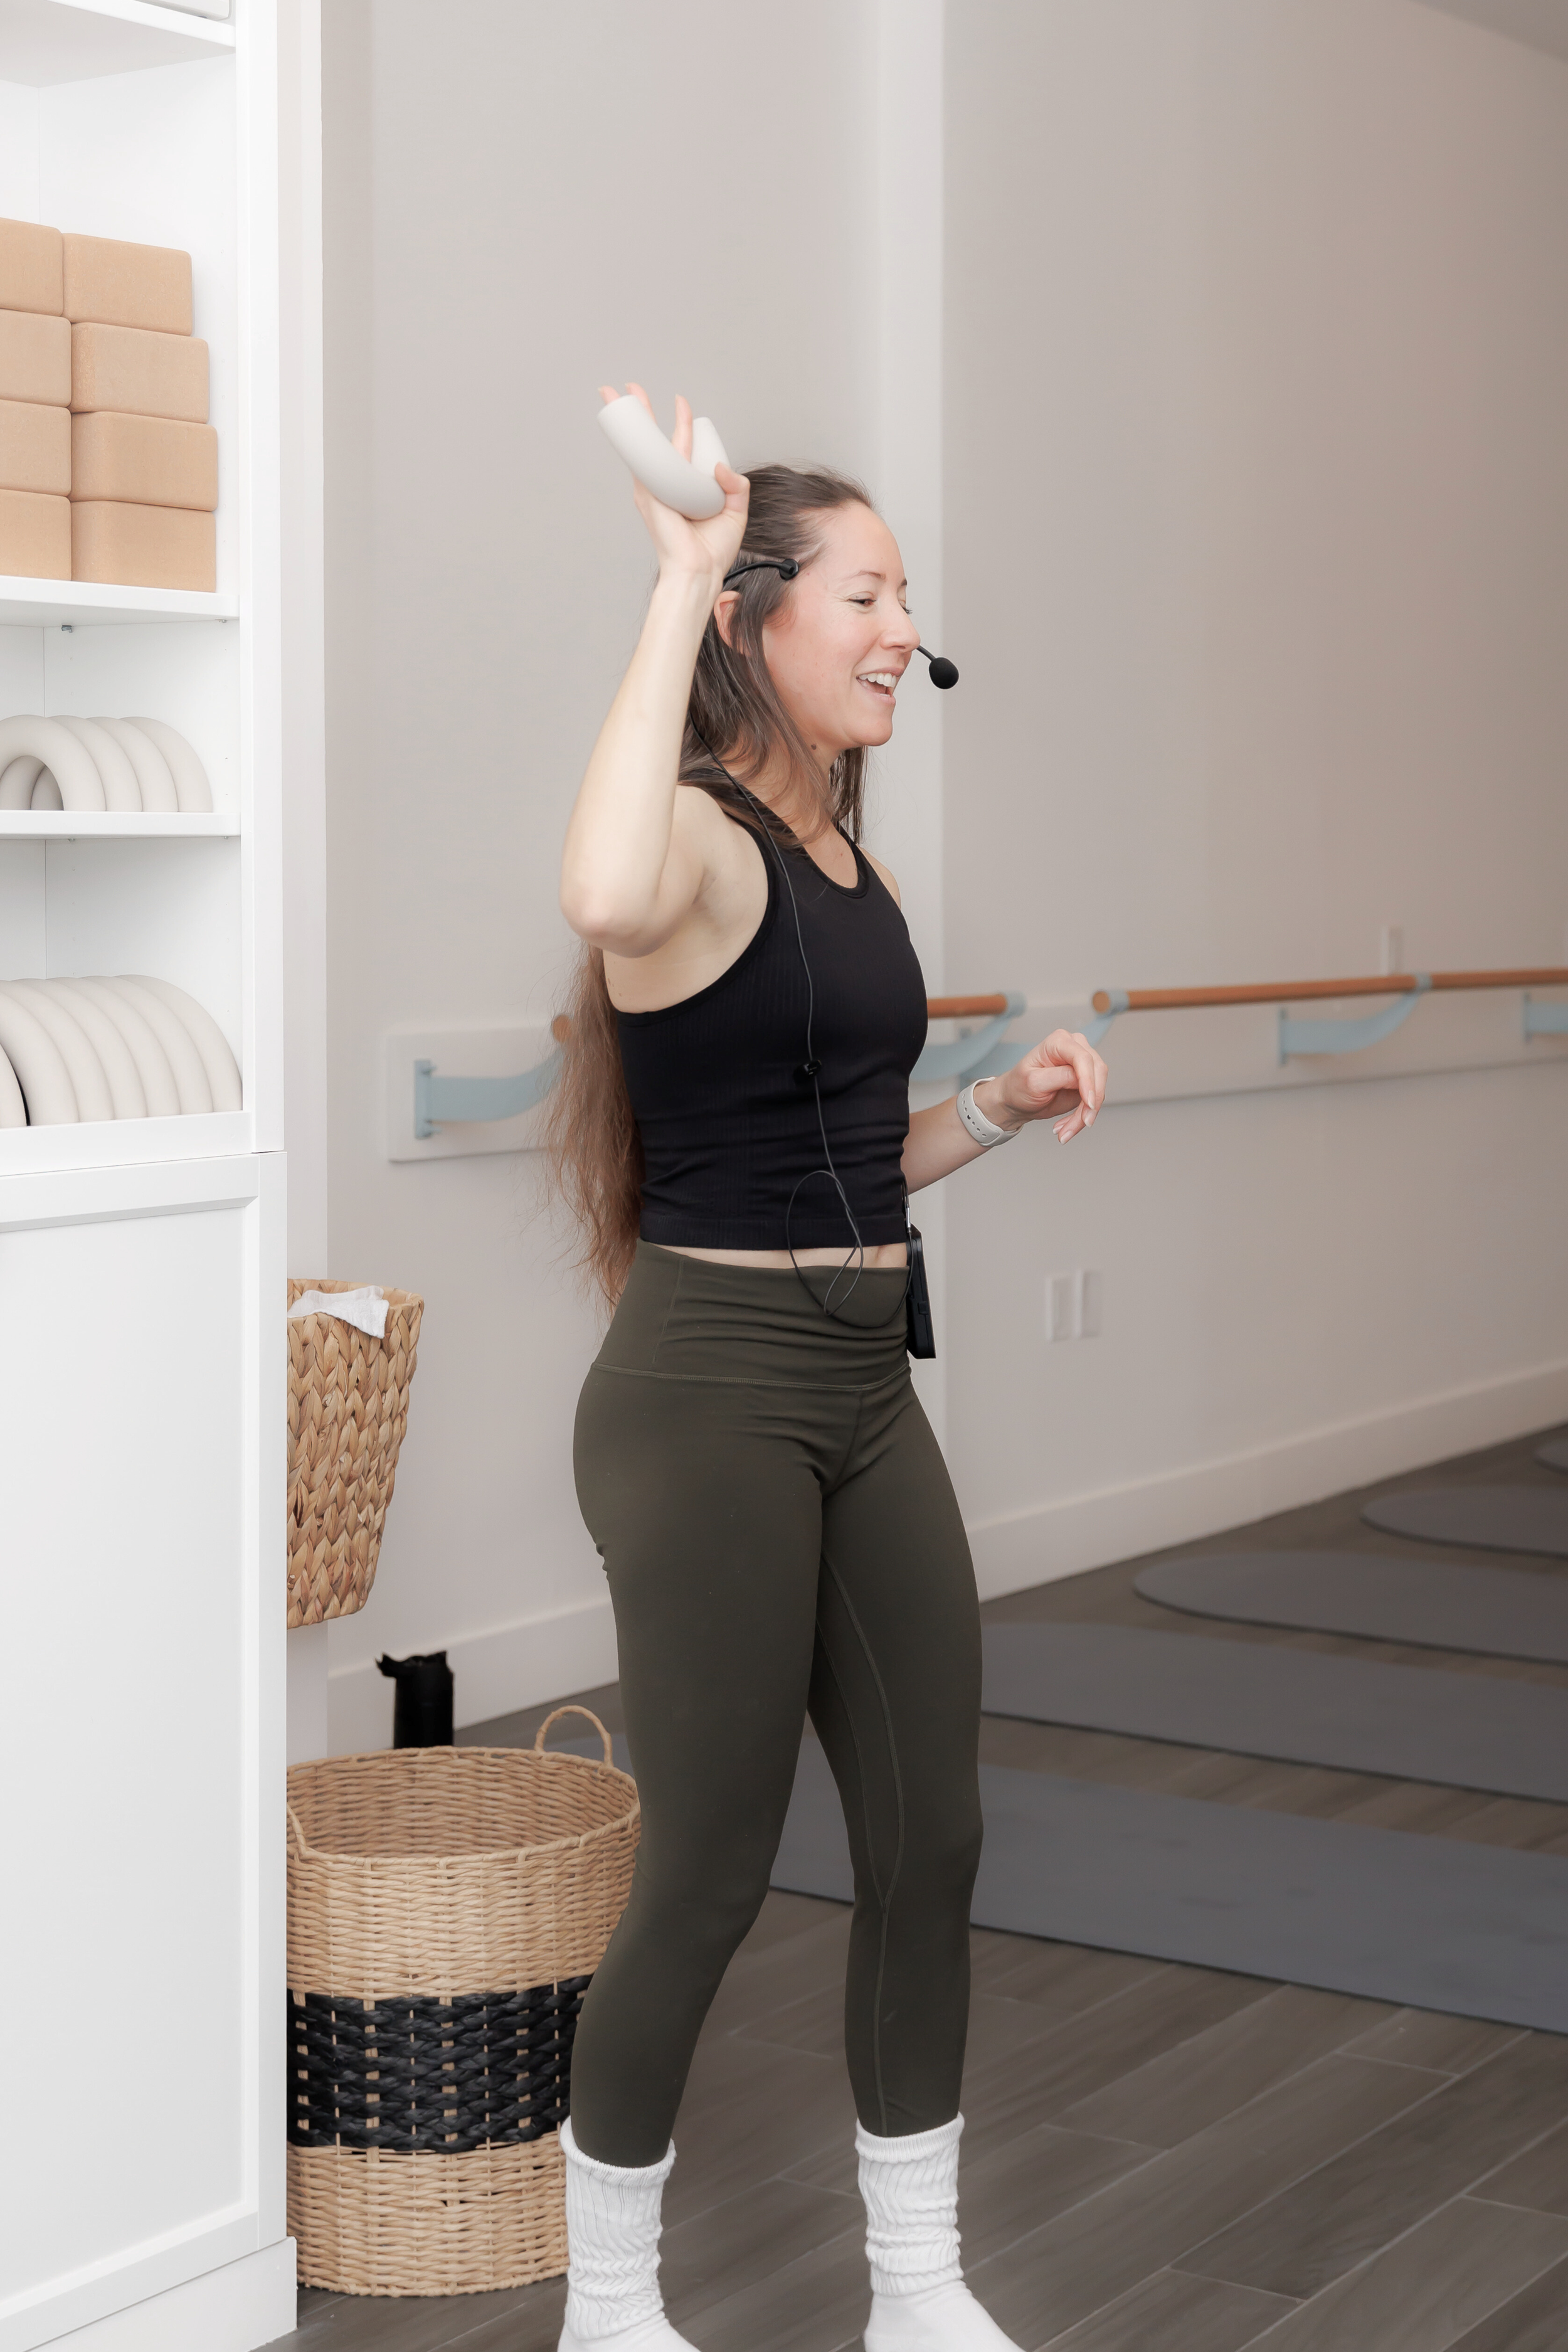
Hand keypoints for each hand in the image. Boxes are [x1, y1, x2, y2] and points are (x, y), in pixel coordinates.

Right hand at [599, 383, 748, 597]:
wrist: (701, 571)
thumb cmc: (712, 550)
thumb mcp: (735, 510)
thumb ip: (735, 485)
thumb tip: (720, 466)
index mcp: (682, 487)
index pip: (677, 448)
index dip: (679, 423)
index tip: (681, 403)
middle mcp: (663, 485)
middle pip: (650, 441)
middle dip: (640, 412)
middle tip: (630, 387)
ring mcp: (653, 487)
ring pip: (642, 444)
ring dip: (631, 416)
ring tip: (620, 391)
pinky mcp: (648, 492)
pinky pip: (644, 458)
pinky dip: (636, 436)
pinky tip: (625, 417)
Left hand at [974, 1030, 1107, 1144]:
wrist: (1015, 1100)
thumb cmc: (1018, 1086)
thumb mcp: (1034, 1082)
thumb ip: (1059, 1077)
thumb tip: (1080, 1079)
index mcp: (1059, 1041)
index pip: (1082, 1057)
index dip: (1088, 1080)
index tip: (1089, 1103)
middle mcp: (1076, 1048)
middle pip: (1097, 1072)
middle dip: (1091, 1102)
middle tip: (1082, 1123)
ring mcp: (1083, 1065)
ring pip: (1099, 1089)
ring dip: (1086, 1114)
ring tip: (1065, 1131)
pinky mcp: (1087, 1083)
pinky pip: (1094, 1100)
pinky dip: (1083, 1116)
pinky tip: (1066, 1127)